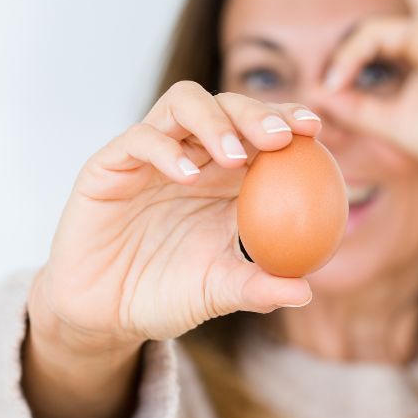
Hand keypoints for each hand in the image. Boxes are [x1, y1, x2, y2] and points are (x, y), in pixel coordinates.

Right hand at [29, 82, 320, 355]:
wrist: (102, 313)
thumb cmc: (165, 296)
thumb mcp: (217, 293)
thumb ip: (257, 288)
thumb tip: (306, 291)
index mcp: (227, 178)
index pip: (262, 131)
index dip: (288, 120)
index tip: (315, 130)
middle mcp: (193, 156)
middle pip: (229, 105)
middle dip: (258, 112)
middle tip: (281, 137)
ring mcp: (151, 154)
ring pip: (184, 103)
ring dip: (215, 121)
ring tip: (236, 156)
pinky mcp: (110, 165)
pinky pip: (139, 139)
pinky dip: (167, 150)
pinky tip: (188, 177)